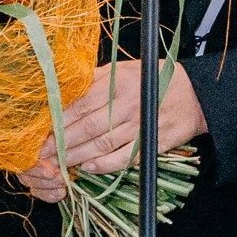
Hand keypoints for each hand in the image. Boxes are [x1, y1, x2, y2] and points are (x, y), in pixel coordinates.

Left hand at [23, 59, 207, 203]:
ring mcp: (141, 126)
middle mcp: (128, 104)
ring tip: (58, 164)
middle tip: (41, 154)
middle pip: (87, 128)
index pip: (79, 105)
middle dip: (61, 143)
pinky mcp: (153, 143)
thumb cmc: (155, 78)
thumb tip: (63, 89)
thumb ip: (96, 79)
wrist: (196, 94)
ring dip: (77, 157)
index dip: (57, 121)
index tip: (39, 132)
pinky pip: (124, 158)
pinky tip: (88, 168)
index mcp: (118, 83)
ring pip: (102, 145)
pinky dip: (105, 165)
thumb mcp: (125, 69)